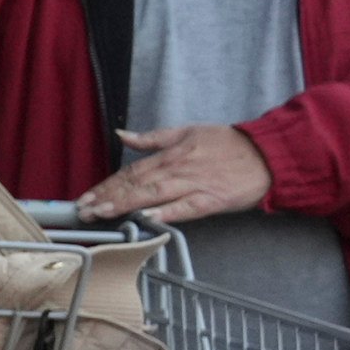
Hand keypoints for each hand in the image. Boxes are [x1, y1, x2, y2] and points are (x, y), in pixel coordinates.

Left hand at [75, 123, 276, 226]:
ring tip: (102, 213)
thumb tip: (122, 134)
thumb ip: (152, 138)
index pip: (130, 171)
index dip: (106, 184)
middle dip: (107, 197)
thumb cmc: (227, 144)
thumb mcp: (187, 132)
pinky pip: (185, 207)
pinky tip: (146, 217)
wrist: (266, 154)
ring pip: (153, 194)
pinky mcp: (211, 200)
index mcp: (170, 154)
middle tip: (83, 210)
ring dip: (125, 204)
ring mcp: (194, 185)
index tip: (86, 197)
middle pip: (135, 184)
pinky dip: (165, 212)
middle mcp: (177, 169)